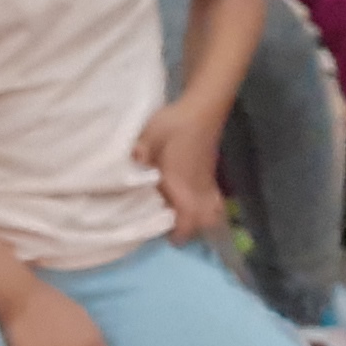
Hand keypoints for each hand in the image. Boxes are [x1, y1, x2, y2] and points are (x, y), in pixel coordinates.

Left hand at [135, 97, 228, 244]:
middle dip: (193, 230)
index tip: (169, 239)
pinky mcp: (210, 172)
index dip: (180, 232)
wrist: (201, 107)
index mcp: (182, 183)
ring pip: (212, 210)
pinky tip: (193, 203)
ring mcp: (206, 180)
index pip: (187, 218)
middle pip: (205, 220)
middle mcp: (198, 187)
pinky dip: (208, 207)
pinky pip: (214, 199)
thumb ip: (140, 152)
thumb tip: (131, 165)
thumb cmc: (174, 123)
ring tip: (184, 221)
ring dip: (202, 219)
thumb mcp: (150, 136)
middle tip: (174, 230)